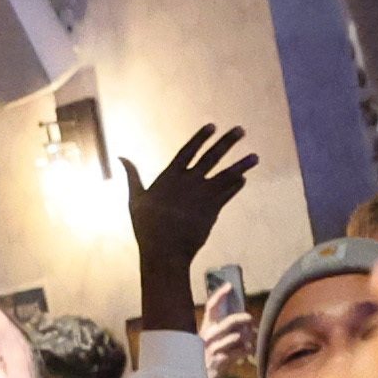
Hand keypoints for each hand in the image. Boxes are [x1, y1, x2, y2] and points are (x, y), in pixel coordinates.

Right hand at [122, 120, 259, 313]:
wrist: (164, 251)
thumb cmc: (146, 227)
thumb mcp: (136, 199)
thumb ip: (132, 176)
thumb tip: (121, 157)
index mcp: (170, 176)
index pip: (188, 151)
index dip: (200, 138)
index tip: (213, 126)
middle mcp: (189, 182)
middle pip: (212, 157)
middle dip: (227, 142)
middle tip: (241, 130)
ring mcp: (203, 195)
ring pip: (227, 175)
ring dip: (241, 165)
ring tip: (255, 156)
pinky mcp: (213, 210)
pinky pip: (228, 194)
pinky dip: (236, 186)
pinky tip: (244, 179)